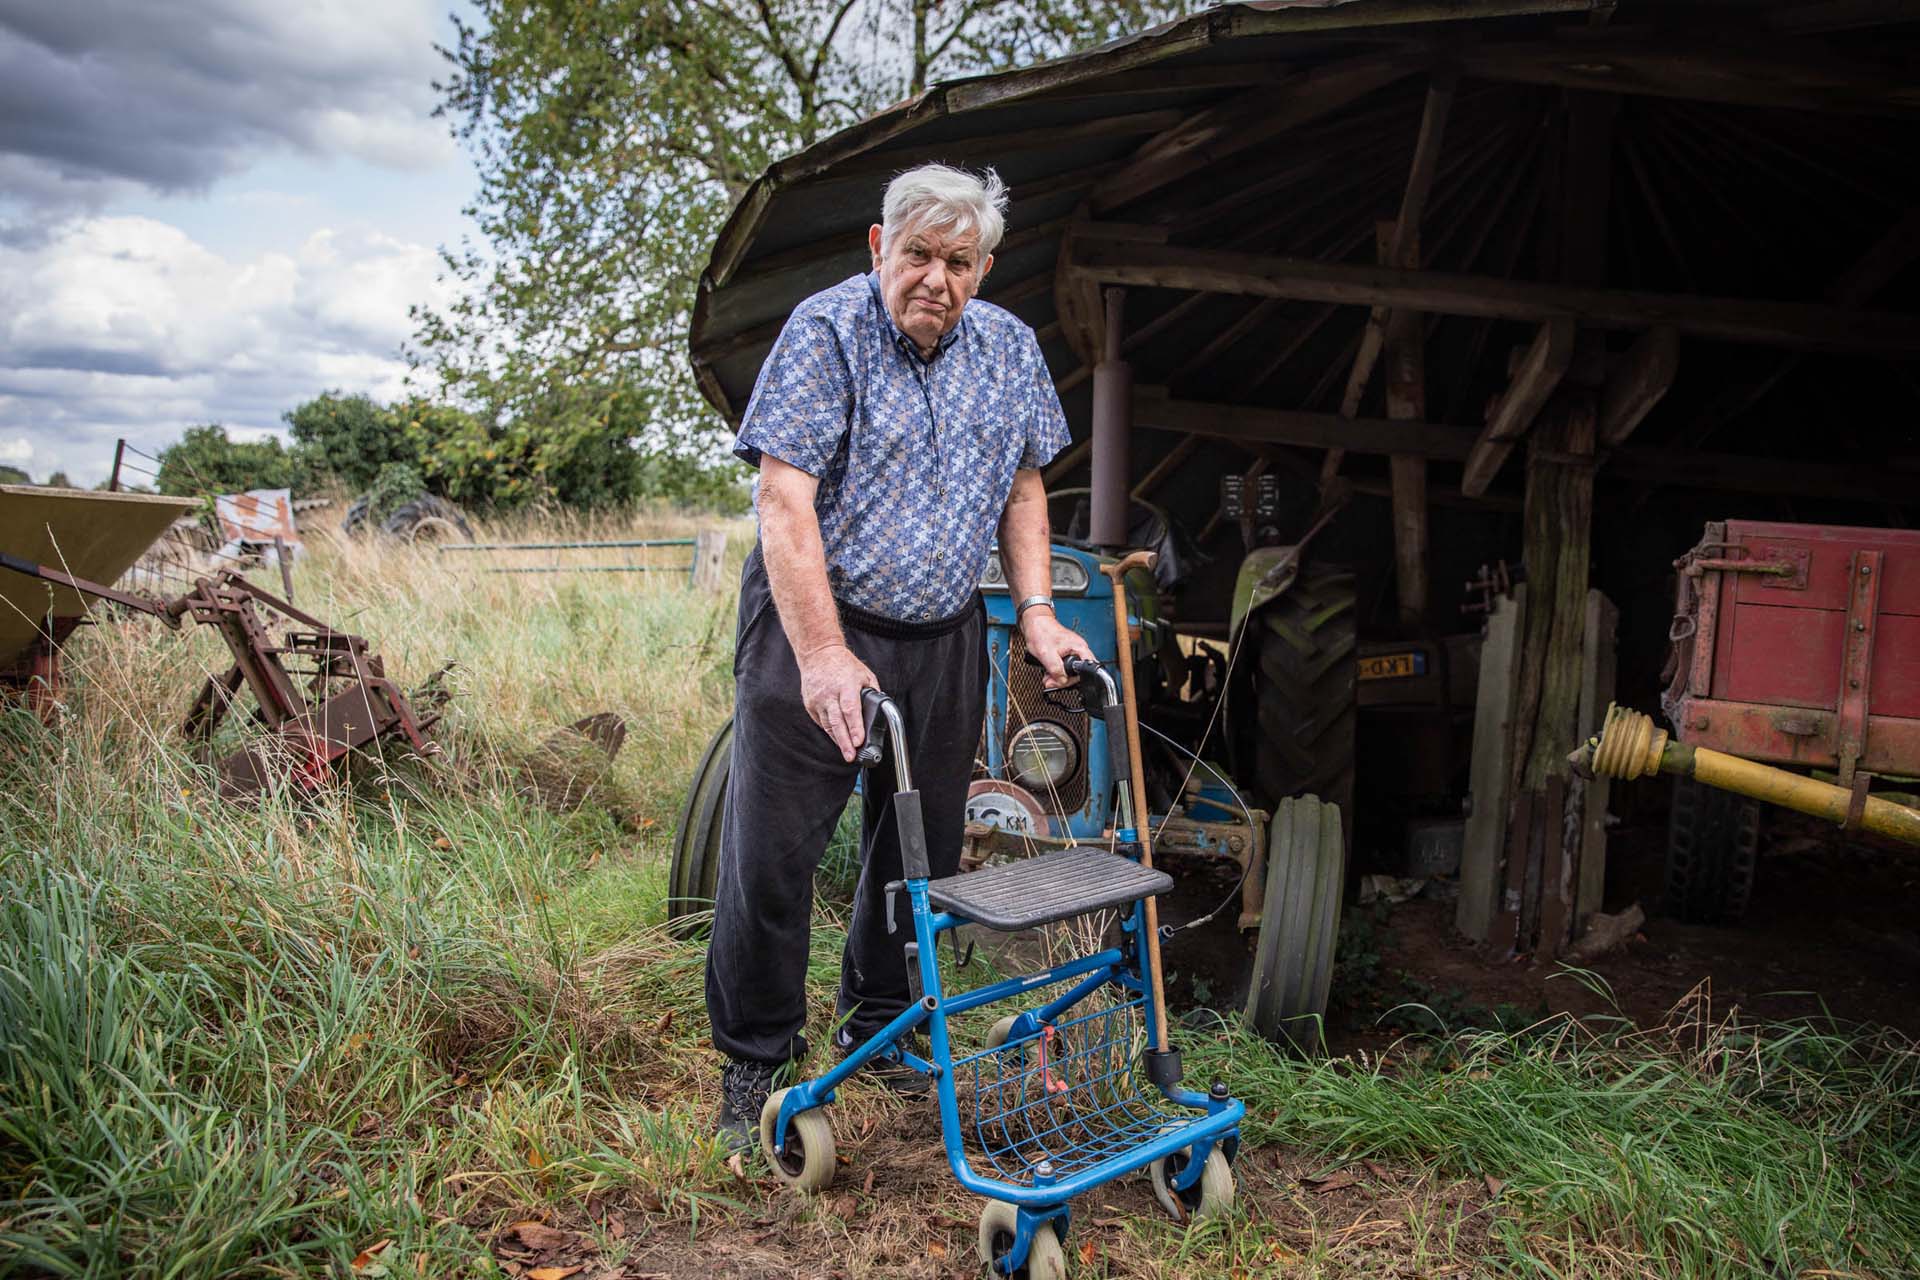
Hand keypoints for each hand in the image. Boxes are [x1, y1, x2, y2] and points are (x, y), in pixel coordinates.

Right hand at [797, 642, 878, 761]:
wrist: (818, 654)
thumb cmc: (844, 664)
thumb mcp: (864, 674)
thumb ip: (872, 692)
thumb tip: (879, 710)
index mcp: (846, 685)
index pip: (850, 709)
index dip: (855, 727)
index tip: (858, 741)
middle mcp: (830, 693)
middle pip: (837, 722)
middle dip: (845, 742)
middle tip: (851, 756)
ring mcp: (818, 699)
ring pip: (828, 725)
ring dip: (838, 739)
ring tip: (847, 751)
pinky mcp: (810, 704)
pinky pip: (821, 722)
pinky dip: (830, 731)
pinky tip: (838, 737)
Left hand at [1020, 610, 1094, 689]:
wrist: (1034, 623)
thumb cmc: (1041, 632)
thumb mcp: (1047, 654)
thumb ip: (1056, 670)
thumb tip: (1061, 681)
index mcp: (1079, 647)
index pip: (1087, 668)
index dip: (1076, 678)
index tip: (1064, 681)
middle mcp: (1078, 649)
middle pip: (1078, 673)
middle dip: (1063, 679)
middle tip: (1052, 681)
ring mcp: (1072, 652)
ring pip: (1070, 671)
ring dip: (1058, 677)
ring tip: (1048, 677)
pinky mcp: (1065, 654)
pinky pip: (1064, 667)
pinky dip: (1056, 672)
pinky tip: (1049, 672)